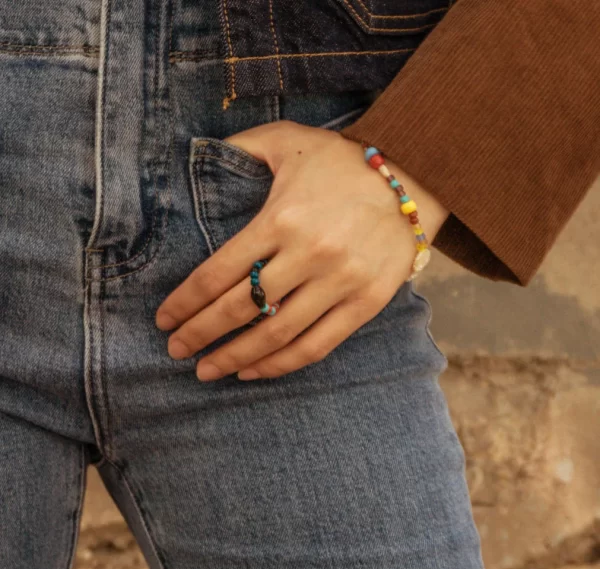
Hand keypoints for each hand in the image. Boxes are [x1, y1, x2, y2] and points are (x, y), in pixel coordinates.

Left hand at [155, 120, 448, 380]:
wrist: (415, 174)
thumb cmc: (343, 159)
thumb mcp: (287, 140)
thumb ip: (240, 147)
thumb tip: (197, 155)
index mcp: (281, 218)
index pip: (218, 273)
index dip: (185, 302)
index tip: (164, 319)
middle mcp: (309, 254)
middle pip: (240, 308)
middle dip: (200, 334)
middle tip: (175, 350)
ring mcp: (340, 282)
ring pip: (276, 334)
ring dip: (235, 358)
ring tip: (206, 371)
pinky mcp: (366, 302)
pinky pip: (317, 345)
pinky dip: (282, 364)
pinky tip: (253, 372)